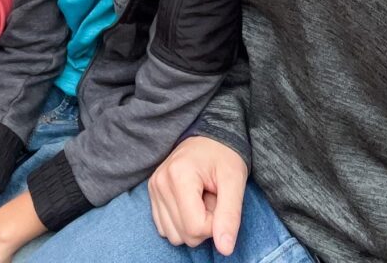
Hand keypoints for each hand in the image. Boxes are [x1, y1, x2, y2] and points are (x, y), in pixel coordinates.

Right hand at [148, 136, 246, 255]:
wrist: (209, 137)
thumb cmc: (224, 156)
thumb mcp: (234, 181)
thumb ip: (230, 215)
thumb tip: (224, 249)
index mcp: (179, 175)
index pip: (196, 227)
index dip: (215, 224)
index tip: (221, 202)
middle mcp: (160, 182)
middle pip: (184, 235)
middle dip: (204, 224)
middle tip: (212, 198)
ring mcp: (153, 187)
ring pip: (173, 235)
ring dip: (192, 225)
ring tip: (201, 199)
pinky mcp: (152, 192)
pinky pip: (164, 227)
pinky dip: (180, 222)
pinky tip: (189, 202)